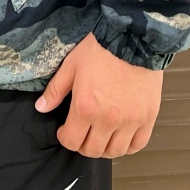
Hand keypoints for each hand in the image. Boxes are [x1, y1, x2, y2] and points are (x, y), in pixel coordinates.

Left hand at [35, 31, 163, 157]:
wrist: (132, 37)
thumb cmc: (100, 49)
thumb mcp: (71, 65)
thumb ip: (56, 90)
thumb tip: (41, 108)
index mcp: (85, 107)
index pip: (71, 141)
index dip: (65, 138)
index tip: (65, 131)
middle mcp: (108, 120)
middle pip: (93, 151)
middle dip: (82, 145)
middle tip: (82, 133)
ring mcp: (130, 121)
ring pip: (115, 152)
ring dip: (105, 148)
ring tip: (100, 135)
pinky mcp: (148, 117)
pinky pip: (138, 145)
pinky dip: (128, 146)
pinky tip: (121, 136)